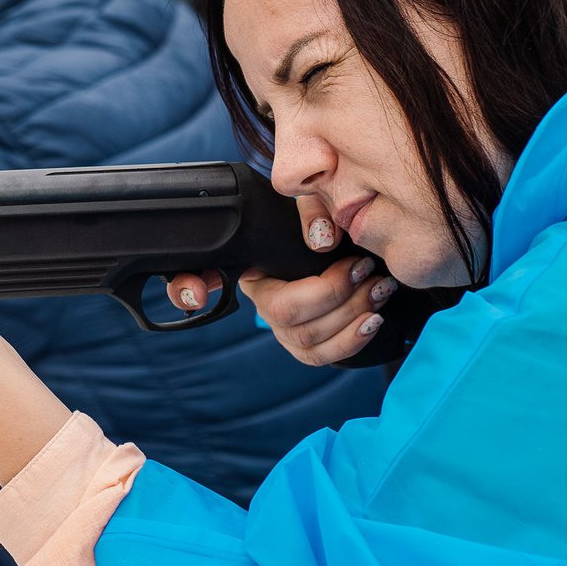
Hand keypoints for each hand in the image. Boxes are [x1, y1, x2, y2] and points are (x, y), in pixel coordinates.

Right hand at [165, 194, 397, 364]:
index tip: (197, 293)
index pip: (200, 280)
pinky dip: (353, 339)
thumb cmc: (328, 230)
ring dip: (352, 312)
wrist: (357, 255)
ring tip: (379, 286)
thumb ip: (314, 213)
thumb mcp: (317, 208)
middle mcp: (261, 303)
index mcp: (250, 267)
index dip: (187, 288)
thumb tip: (319, 240)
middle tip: (364, 267)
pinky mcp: (308, 349)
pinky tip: (373, 317)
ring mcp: (283, 331)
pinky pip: (324, 358)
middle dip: (332, 292)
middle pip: (283, 313)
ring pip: (308, 338)